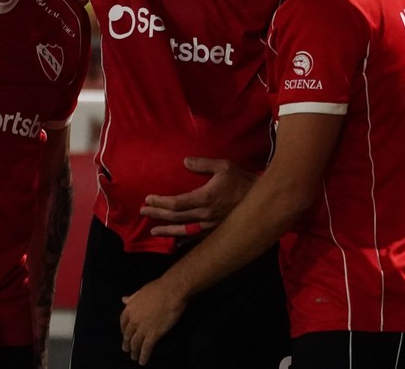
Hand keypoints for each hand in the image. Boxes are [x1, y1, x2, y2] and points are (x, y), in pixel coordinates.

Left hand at [120, 278, 186, 365]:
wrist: (170, 291)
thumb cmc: (157, 288)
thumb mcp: (140, 291)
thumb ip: (132, 298)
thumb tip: (123, 299)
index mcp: (130, 309)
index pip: (123, 322)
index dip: (123, 330)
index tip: (124, 334)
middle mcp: (134, 320)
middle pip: (128, 335)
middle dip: (127, 343)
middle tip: (127, 350)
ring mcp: (143, 328)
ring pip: (135, 343)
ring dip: (134, 352)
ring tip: (134, 358)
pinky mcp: (153, 334)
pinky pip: (146, 348)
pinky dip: (144, 356)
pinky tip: (143, 362)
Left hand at [141, 157, 256, 237]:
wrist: (261, 200)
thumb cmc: (242, 180)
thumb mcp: (224, 166)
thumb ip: (203, 164)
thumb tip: (184, 162)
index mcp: (205, 198)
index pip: (176, 203)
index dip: (160, 202)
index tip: (148, 199)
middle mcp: (205, 215)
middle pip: (176, 217)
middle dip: (158, 214)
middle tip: (143, 212)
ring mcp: (210, 225)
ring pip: (184, 230)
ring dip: (167, 231)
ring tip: (153, 231)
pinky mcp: (216, 230)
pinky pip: (196, 237)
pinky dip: (184, 240)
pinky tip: (175, 242)